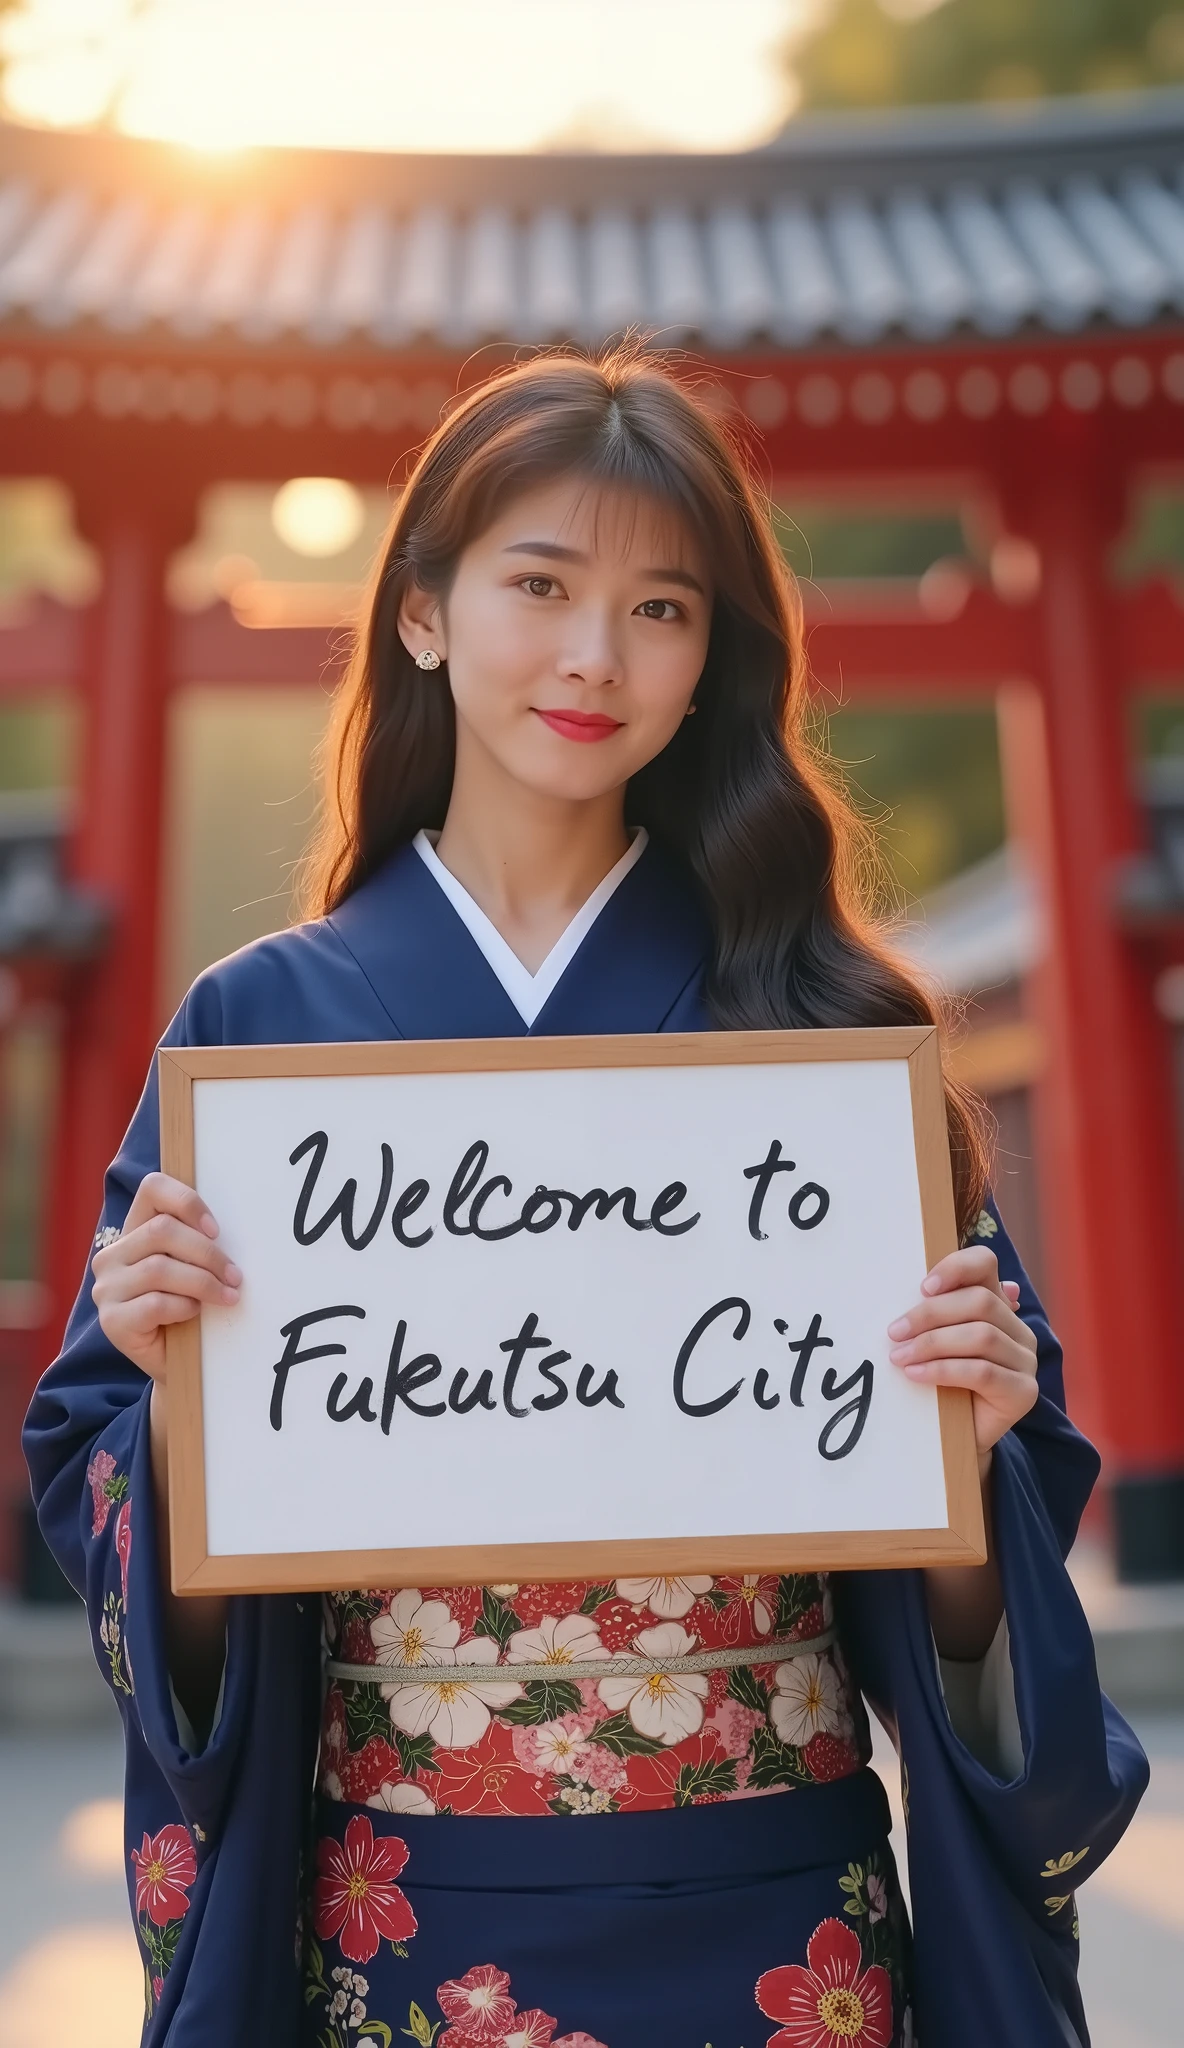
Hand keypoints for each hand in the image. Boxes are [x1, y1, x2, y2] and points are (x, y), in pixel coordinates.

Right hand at [92, 1172, 240, 1379]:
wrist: (181, 1364)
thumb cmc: (192, 1308)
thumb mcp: (195, 1268)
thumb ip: (198, 1241)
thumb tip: (226, 1228)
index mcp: (133, 1232)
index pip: (152, 1189)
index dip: (188, 1202)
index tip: (217, 1230)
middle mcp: (112, 1256)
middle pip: (161, 1230)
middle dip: (207, 1253)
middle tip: (235, 1276)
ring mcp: (106, 1289)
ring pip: (159, 1268)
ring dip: (203, 1282)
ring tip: (227, 1296)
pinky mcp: (111, 1322)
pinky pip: (154, 1304)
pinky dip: (183, 1307)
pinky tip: (195, 1314)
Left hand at [887, 1245, 1037, 1467]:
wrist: (956, 1439)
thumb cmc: (941, 1382)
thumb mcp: (933, 1342)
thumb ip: (932, 1314)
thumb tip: (916, 1289)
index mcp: (997, 1305)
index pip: (985, 1264)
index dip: (955, 1267)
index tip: (922, 1287)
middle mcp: (1018, 1329)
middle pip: (979, 1303)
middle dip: (930, 1314)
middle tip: (894, 1332)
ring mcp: (1026, 1360)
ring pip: (981, 1336)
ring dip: (932, 1344)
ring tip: (899, 1356)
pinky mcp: (1024, 1392)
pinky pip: (982, 1372)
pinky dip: (943, 1370)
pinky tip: (915, 1374)